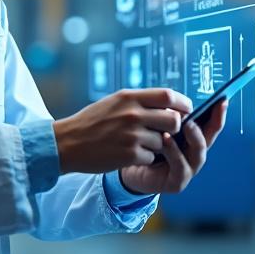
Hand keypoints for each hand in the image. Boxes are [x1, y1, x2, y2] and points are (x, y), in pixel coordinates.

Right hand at [53, 89, 191, 174]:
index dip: (182, 103)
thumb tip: (169, 103)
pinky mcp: (129, 155)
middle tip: (167, 131)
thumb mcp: (114, 102)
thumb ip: (140, 101)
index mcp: (129, 97)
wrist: (67, 143)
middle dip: (175, 127)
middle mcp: (132, 114)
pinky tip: (130, 154)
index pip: (168, 95)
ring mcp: (132, 135)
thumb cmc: (92, 122)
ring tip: (138, 143)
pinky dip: (145, 158)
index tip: (187, 109)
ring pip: (163, 141)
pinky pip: (151, 157)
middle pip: (174, 120)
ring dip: (156, 145)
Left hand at [119, 98, 227, 194]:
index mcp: (193, 139)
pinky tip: (166, 140)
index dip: (218, 114)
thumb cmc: (146, 144)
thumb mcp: (158, 127)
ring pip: (198, 153)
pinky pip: (181, 166)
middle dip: (210, 125)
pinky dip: (174, 152)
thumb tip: (177, 106)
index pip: (210, 125)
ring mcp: (189, 169)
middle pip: (208, 138)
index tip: (223, 100)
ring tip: (185, 124)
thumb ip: (169, 117)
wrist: (129, 168)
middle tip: (199, 112)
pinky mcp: (178, 182)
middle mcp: (194, 154)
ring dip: (193, 137)